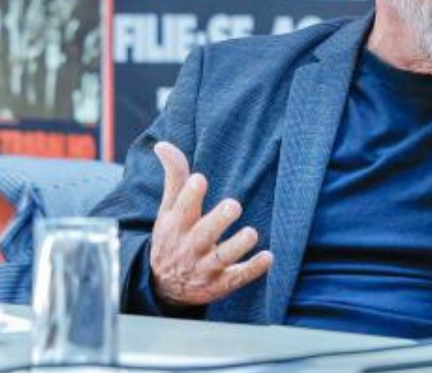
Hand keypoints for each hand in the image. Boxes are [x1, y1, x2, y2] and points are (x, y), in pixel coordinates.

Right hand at [147, 142, 271, 309]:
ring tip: (251, 233)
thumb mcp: (168, 210)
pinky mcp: (220, 283)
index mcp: (176, 226)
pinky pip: (237, 278)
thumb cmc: (172, 238)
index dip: (190, 195)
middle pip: (202, 235)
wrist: (165, 287)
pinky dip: (252, 270)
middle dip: (218, 221)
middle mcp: (189, 248)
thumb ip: (174, 178)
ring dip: (237, 247)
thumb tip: (163, 144)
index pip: (181, 209)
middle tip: (234, 205)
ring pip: (221, 258)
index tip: (200, 179)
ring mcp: (205, 268)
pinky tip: (268, 258)